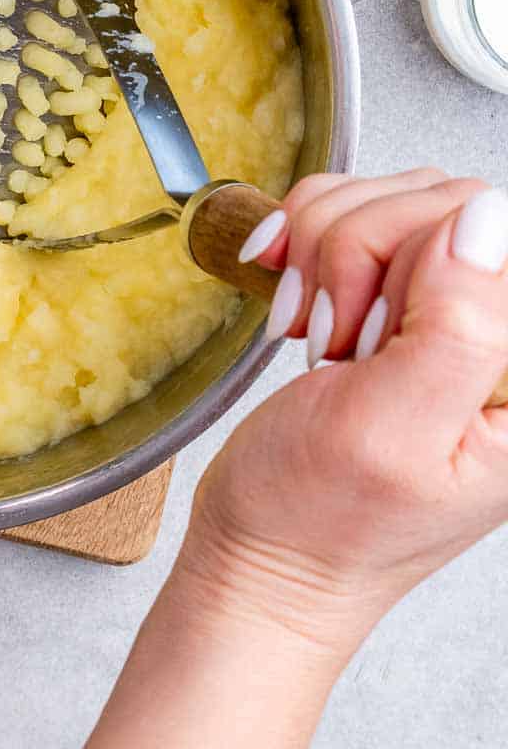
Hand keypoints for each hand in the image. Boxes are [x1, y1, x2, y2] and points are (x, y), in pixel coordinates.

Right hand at [181, 171, 507, 659]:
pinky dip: (306, 245)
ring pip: (390, 196)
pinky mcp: (403, 298)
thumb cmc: (319, 519)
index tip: (366, 335)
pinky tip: (297, 302)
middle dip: (352, 257)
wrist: (264, 551)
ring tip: (317, 333)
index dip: (407, 257)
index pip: (487, 226)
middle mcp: (503, 339)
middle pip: (438, 201)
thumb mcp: (387, 430)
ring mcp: (456, 314)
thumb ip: (455, 325)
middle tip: (334, 341)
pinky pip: (354, 209)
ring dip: (325, 256)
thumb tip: (486, 217)